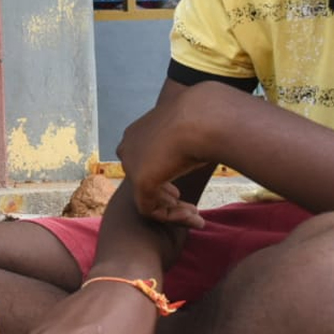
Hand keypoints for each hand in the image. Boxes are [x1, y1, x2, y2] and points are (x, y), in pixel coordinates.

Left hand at [116, 85, 216, 227]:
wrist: (203, 117)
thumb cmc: (205, 118)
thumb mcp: (190, 127)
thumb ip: (185, 135)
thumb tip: (194, 131)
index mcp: (137, 132)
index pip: (144, 163)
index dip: (161, 179)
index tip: (178, 192)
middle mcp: (128, 147)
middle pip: (143, 180)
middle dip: (164, 196)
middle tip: (186, 205)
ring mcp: (132, 164)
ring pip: (147, 197)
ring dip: (172, 210)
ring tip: (195, 214)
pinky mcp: (141, 181)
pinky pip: (151, 210)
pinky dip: (173, 217)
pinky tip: (195, 217)